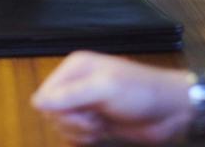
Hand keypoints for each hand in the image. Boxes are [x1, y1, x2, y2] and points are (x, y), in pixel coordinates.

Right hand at [32, 51, 193, 144]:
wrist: (168, 111)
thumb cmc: (139, 93)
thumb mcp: (105, 89)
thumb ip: (70, 95)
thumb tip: (36, 102)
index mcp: (76, 67)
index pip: (45, 94)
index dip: (59, 110)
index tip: (83, 112)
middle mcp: (76, 82)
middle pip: (52, 112)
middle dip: (72, 122)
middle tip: (96, 118)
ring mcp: (85, 102)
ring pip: (62, 125)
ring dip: (81, 131)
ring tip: (102, 123)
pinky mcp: (93, 120)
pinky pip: (74, 134)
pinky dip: (85, 138)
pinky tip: (103, 130)